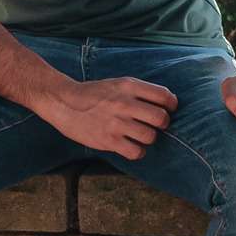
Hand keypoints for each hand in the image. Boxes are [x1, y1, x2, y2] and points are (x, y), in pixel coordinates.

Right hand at [38, 77, 177, 159]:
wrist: (64, 102)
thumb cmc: (95, 94)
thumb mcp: (118, 84)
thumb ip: (140, 92)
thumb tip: (166, 104)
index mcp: (129, 86)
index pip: (164, 95)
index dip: (171, 105)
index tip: (168, 109)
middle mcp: (125, 103)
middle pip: (161, 118)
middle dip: (163, 123)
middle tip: (156, 125)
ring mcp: (116, 123)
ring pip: (150, 136)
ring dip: (149, 138)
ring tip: (141, 136)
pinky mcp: (108, 140)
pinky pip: (136, 152)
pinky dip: (138, 151)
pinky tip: (132, 147)